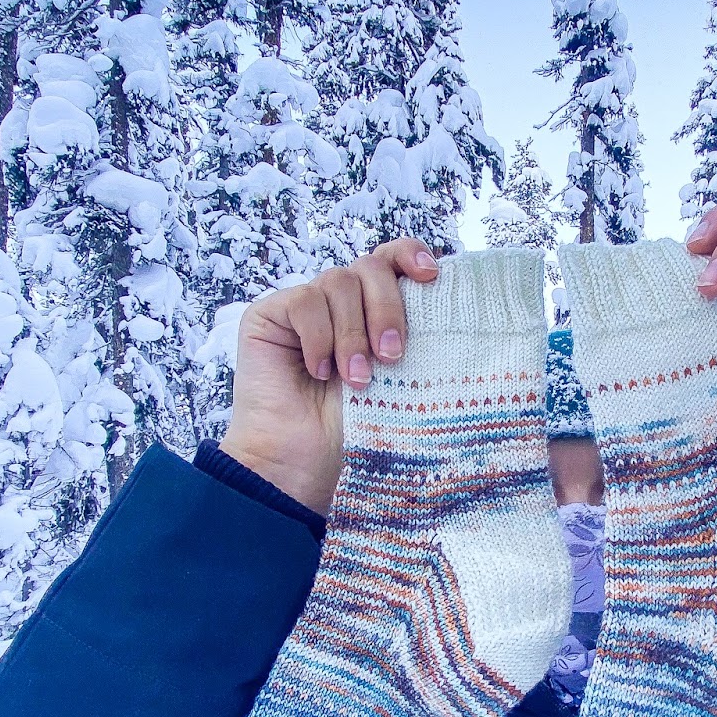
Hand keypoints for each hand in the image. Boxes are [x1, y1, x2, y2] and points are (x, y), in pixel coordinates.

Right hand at [219, 239, 439, 512]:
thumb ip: (411, 334)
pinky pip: (304, 302)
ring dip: (352, 334)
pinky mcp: (270, 315)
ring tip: (356, 380)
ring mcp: (304, 305)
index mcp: (372, 310)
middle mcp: (340, 301)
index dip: (410, 255)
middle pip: (370, 268)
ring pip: (338, 283)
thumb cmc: (354, 427)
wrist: (304, 460)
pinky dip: (318, 337)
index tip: (431, 275)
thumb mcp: (398, 377)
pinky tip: (318, 371)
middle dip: (387, 308)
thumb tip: (446, 301)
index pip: (391, 259)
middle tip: (392, 356)